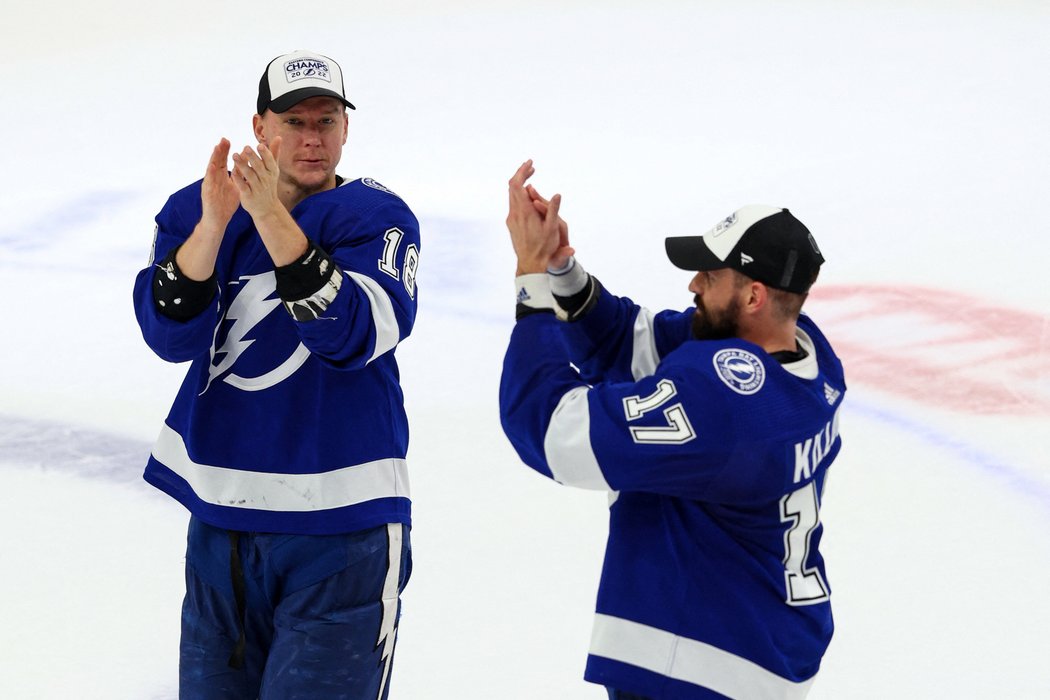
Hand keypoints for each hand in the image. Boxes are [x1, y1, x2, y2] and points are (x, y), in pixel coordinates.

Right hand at [200, 138, 239, 230]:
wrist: (218, 219)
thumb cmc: (226, 203)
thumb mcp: (235, 187)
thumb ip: (239, 175)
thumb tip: (245, 164)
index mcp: (221, 177)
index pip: (222, 161)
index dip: (225, 151)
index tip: (228, 140)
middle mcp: (214, 178)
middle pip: (216, 162)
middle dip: (220, 150)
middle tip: (224, 139)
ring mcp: (210, 185)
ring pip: (211, 169)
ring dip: (214, 158)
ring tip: (217, 148)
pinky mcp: (207, 193)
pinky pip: (209, 182)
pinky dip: (210, 173)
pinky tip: (212, 166)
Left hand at [231, 137, 283, 220]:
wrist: (267, 208)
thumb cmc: (269, 185)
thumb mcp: (273, 170)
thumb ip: (274, 153)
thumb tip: (279, 137)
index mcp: (272, 172)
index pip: (270, 161)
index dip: (265, 154)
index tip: (259, 145)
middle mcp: (266, 180)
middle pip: (259, 167)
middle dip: (253, 157)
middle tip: (246, 147)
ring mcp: (258, 188)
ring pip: (250, 176)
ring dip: (242, 165)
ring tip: (234, 155)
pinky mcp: (249, 196)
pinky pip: (243, 187)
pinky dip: (238, 180)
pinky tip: (232, 171)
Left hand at [506, 160, 574, 274]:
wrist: (530, 263)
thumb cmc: (544, 247)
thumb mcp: (552, 229)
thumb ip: (554, 210)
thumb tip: (558, 194)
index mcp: (524, 212)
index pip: (517, 185)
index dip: (522, 171)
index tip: (531, 163)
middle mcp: (514, 213)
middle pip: (512, 187)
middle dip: (521, 174)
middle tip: (532, 167)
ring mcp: (511, 219)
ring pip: (511, 195)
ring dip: (520, 184)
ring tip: (531, 178)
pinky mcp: (511, 224)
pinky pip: (513, 203)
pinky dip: (519, 194)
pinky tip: (528, 196)